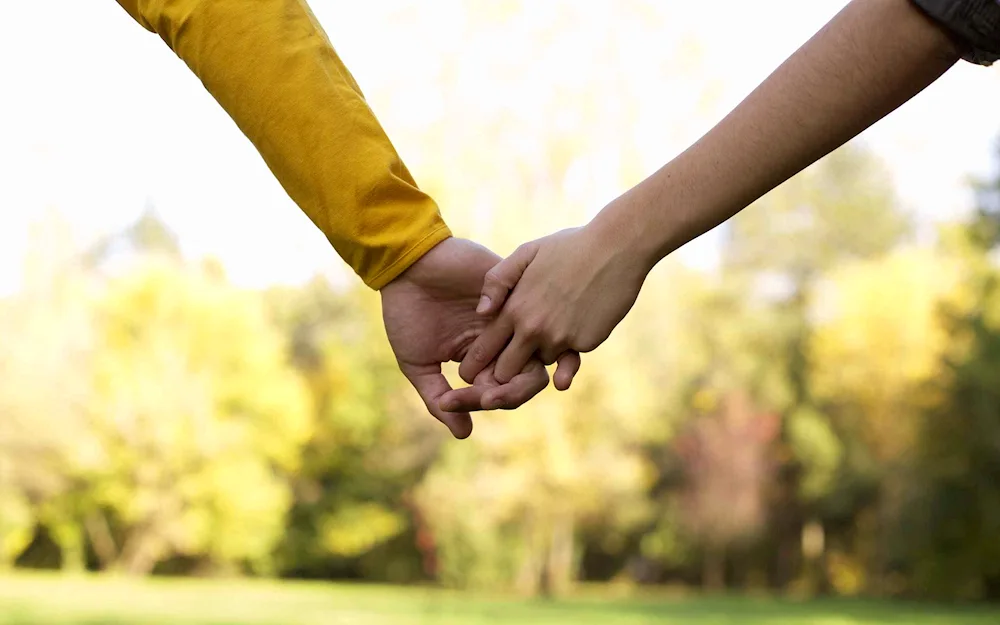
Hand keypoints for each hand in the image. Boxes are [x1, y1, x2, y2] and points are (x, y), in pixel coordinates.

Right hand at [381, 237, 581, 438]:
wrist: (405, 267)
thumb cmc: (407, 313)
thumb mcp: (418, 363)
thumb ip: (439, 399)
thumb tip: (464, 435)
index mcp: (484, 362)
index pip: (501, 393)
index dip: (480, 403)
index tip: (451, 400)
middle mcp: (504, 342)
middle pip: (529, 380)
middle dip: (508, 395)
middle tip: (485, 397)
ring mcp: (513, 317)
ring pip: (539, 352)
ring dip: (518, 373)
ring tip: (491, 378)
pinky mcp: (515, 289)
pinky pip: (538, 312)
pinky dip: (524, 330)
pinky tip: (498, 338)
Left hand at [457, 222, 647, 385]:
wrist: (616, 247)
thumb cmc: (569, 247)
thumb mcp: (526, 253)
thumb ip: (497, 281)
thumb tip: (481, 313)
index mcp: (515, 308)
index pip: (484, 350)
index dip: (475, 364)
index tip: (471, 372)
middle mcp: (534, 329)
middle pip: (507, 371)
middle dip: (505, 372)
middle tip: (507, 364)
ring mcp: (561, 338)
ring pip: (542, 362)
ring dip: (543, 351)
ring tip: (555, 322)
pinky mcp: (586, 343)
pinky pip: (571, 354)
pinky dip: (572, 342)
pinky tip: (581, 315)